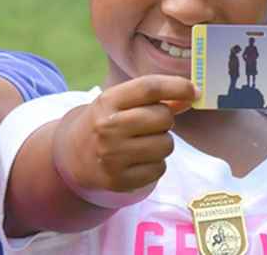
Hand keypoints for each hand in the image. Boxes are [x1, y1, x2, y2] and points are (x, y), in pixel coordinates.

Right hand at [58, 75, 198, 194]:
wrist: (73, 156)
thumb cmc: (105, 122)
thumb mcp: (119, 103)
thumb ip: (153, 98)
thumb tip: (191, 95)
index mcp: (107, 101)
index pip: (149, 88)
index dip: (177, 86)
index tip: (193, 91)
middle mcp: (107, 127)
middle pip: (163, 117)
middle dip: (165, 119)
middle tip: (150, 124)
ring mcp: (113, 155)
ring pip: (166, 144)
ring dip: (162, 143)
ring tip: (143, 143)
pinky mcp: (120, 180)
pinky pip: (160, 168)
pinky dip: (155, 164)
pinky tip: (137, 160)